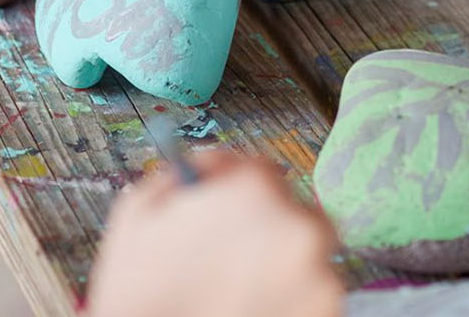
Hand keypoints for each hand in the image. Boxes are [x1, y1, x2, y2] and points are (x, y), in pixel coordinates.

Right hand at [88, 152, 343, 316]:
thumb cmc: (140, 292)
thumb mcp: (139, 215)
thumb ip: (181, 175)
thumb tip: (213, 166)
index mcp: (253, 191)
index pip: (262, 172)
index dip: (239, 194)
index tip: (228, 214)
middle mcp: (297, 225)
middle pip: (295, 212)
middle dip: (271, 230)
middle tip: (238, 260)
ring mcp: (319, 273)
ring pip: (309, 257)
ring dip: (284, 268)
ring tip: (241, 294)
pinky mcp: (328, 312)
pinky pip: (314, 296)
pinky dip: (293, 303)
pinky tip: (254, 311)